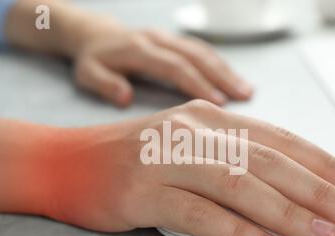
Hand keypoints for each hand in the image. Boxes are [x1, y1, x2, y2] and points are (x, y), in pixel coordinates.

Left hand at [5, 0, 251, 105]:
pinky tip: (233, 78)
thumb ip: (104, 84)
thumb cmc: (93, 60)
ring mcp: (168, 38)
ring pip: (203, 51)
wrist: (95, 34)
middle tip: (244, 96)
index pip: (174, 66)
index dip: (197, 83)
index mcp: (139, 50)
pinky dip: (220, 64)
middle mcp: (158, 40)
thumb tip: (125, 97)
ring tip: (247, 90)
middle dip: (222, 76)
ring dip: (226, 70)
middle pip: (196, 56)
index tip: (218, 103)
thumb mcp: (87, 74)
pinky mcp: (174, 41)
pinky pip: (200, 49)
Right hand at [48, 100, 334, 235]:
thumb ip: (228, 157)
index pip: (277, 139)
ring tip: (326, 235)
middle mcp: (191, 132)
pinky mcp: (143, 191)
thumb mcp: (185, 145)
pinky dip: (239, 231)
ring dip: (289, 212)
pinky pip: (200, 214)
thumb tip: (283, 185)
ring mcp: (165, 160)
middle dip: (319, 190)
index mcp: (206, 118)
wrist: (64, 160)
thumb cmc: (130, 157)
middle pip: (267, 161)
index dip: (321, 161)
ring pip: (239, 184)